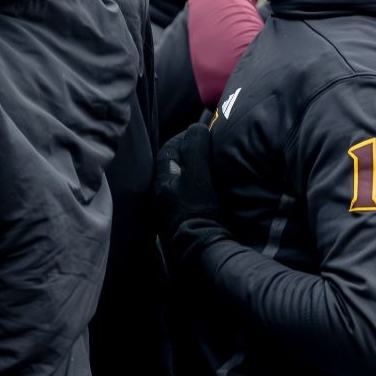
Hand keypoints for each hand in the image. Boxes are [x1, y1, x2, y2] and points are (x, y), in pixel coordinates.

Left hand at [155, 123, 218, 239]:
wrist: (201, 248)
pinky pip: (189, 195)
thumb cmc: (197, 208)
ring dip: (197, 171)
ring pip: (183, 179)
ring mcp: (170, 208)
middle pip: (176, 164)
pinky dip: (200, 187)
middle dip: (192, 154)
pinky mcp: (181, 221)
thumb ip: (195, 145)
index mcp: (160, 178)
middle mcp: (161, 192)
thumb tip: (196, 127)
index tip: (203, 133)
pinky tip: (213, 190)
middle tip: (211, 149)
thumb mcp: (198, 171)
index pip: (170, 147)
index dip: (187, 137)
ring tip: (214, 167)